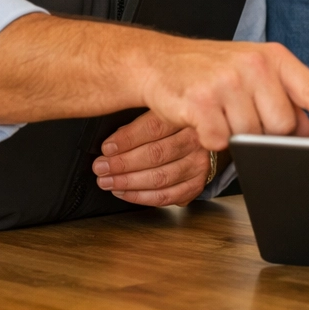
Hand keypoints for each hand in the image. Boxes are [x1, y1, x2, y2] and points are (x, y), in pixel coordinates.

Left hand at [92, 111, 211, 206]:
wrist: (207, 139)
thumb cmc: (176, 126)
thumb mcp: (162, 112)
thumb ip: (140, 123)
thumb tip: (111, 144)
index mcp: (186, 117)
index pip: (154, 127)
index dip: (127, 139)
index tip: (106, 148)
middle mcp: (197, 140)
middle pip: (156, 154)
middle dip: (122, 164)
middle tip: (100, 167)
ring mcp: (199, 164)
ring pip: (160, 178)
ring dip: (128, 182)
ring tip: (107, 181)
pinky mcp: (197, 184)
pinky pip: (166, 196)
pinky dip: (141, 197)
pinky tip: (124, 192)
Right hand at [136, 38, 308, 150]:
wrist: (159, 62)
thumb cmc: (212, 70)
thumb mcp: (254, 71)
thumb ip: (284, 95)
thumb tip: (308, 130)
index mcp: (274, 57)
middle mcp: (254, 65)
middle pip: (282, 126)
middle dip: (267, 133)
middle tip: (244, 117)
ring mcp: (227, 81)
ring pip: (251, 137)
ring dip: (236, 136)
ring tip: (221, 113)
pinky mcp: (200, 102)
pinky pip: (221, 141)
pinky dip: (212, 140)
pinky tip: (203, 120)